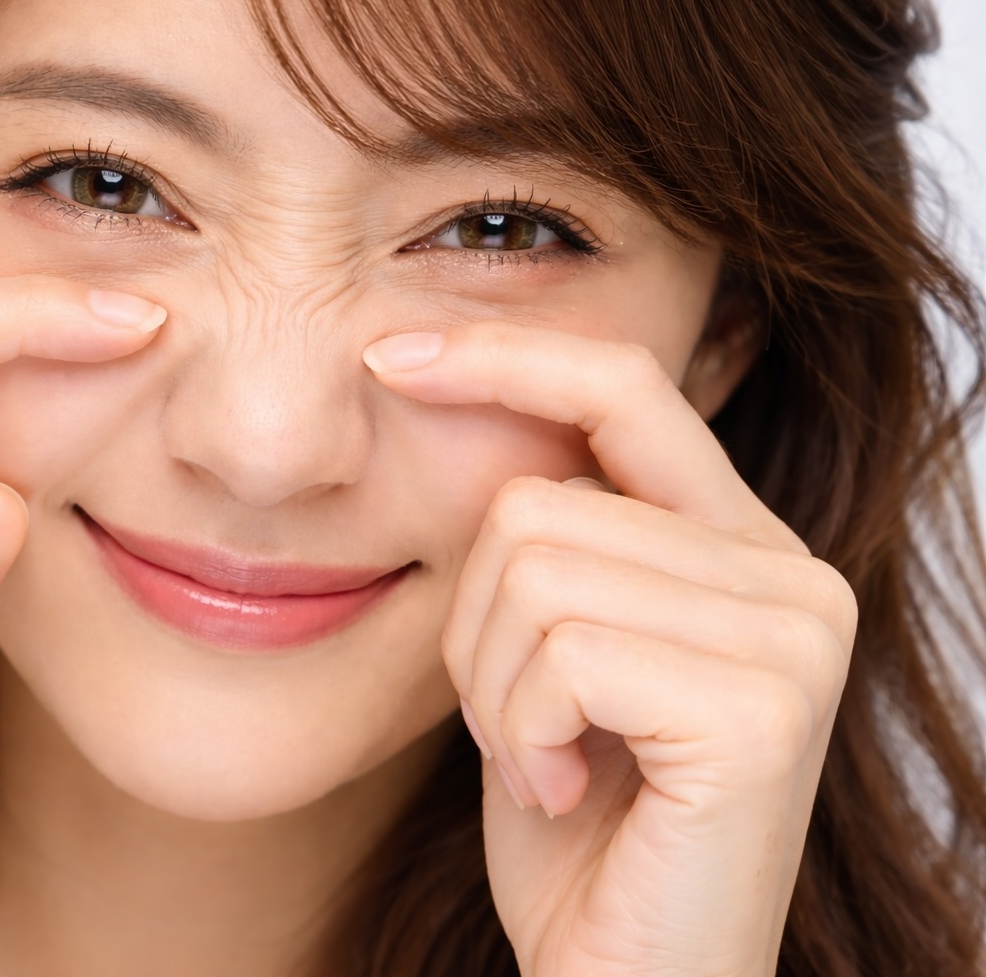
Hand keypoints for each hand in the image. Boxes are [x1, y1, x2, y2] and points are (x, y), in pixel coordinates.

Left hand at [365, 322, 856, 976]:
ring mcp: (791, 634)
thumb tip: (448, 391)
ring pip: (533, 569)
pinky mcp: (762, 705)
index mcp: (738, 546)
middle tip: (524, 730)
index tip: (390, 354)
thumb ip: (545, 541)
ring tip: (550, 762)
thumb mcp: (547, 658)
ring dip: (495, 687)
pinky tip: (568, 791)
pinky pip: (560, 649)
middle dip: (475, 627)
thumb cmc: (576, 826)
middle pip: (535, 502)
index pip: (622, 388)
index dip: (504, 356)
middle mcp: (790, 572)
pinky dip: (523, 728)